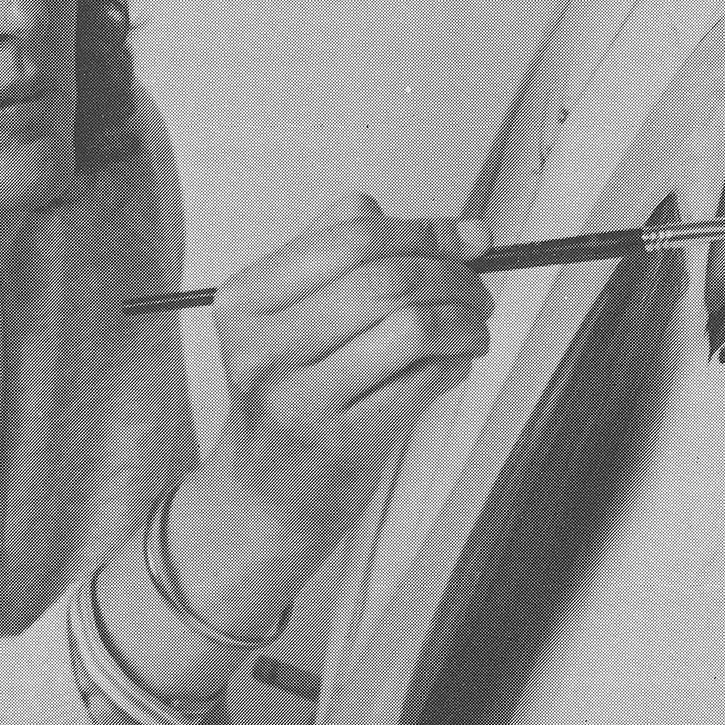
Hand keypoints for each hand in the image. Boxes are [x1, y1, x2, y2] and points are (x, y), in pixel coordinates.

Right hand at [204, 193, 492, 550]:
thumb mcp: (294, 314)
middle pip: (386, 279)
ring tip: (473, 328)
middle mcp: (263, 347)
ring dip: (463, 321)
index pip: (351, 237)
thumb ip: (353, 254)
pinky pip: (424, 381)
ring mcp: (299, 399)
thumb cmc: (293, 393)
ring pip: (411, 326)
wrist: (267, 493)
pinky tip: (453, 363)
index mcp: (246, 301)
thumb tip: (462, 231)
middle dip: (453, 276)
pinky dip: (455, 363)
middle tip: (477, 290)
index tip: (467, 238)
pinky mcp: (341, 442)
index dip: (425, 231)